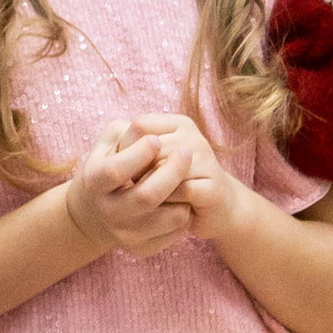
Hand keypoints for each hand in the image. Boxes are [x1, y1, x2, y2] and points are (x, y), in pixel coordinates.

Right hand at [64, 119, 197, 260]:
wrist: (93, 212)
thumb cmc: (106, 166)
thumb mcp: (107, 144)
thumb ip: (128, 132)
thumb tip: (154, 137)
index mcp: (94, 182)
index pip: (116, 170)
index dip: (139, 153)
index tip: (156, 140)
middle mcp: (107, 211)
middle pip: (147, 196)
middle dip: (172, 171)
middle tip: (187, 152)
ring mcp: (125, 233)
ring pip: (169, 217)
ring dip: (184, 193)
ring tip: (186, 177)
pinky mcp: (141, 248)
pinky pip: (176, 232)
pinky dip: (186, 214)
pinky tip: (181, 199)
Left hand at [120, 111, 248, 249]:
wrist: (215, 206)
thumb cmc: (175, 182)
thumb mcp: (154, 161)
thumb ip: (136, 151)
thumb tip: (117, 158)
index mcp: (179, 124)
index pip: (141, 125)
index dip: (126, 148)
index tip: (125, 168)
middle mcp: (193, 137)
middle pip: (151, 149)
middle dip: (136, 172)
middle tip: (133, 188)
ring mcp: (206, 161)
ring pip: (163, 170)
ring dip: (150, 189)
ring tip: (150, 198)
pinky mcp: (212, 188)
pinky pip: (178, 192)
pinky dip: (167, 203)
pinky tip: (166, 208)